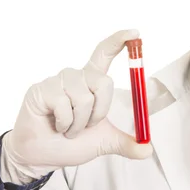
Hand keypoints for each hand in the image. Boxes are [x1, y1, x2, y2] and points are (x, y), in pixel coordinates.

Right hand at [0, 29, 152, 184]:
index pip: (105, 53)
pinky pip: (64, 105)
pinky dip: (64, 124)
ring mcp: (58, 81)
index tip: (135, 33)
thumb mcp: (104, 143)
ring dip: (79, 123)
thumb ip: (127, 144)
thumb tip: (148, 150)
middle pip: (103, 82)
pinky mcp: (42, 89)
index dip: (120, 41)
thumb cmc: (70, 143)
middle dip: (99, 113)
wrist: (41, 156)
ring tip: (67, 128)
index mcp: (92, 81)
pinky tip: (55, 126)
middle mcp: (77, 76)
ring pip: (84, 98)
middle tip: (85, 126)